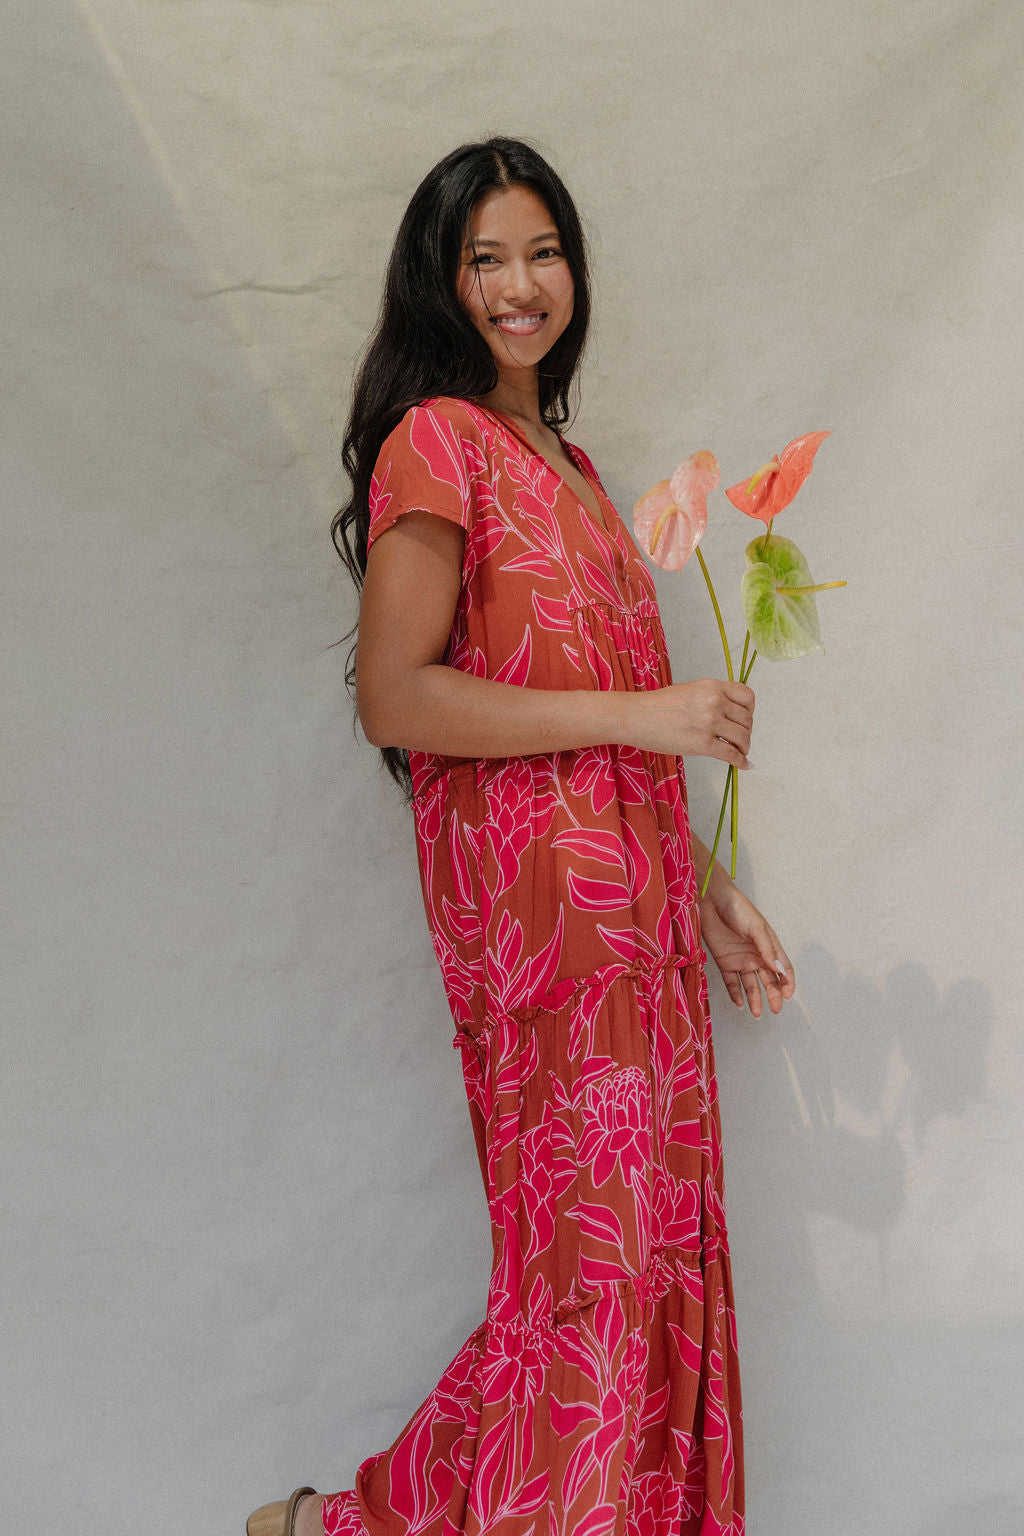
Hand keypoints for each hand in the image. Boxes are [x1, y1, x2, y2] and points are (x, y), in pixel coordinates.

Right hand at [628, 679, 754, 767]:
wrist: (636, 717)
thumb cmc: (657, 706)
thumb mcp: (689, 691)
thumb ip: (711, 698)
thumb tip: (728, 713)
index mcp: (712, 686)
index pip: (747, 696)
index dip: (750, 710)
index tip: (744, 719)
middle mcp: (714, 702)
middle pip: (747, 719)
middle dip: (746, 732)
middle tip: (739, 740)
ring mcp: (709, 722)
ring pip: (742, 737)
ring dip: (744, 747)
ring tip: (739, 752)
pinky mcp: (703, 744)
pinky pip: (731, 754)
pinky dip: (740, 762)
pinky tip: (742, 765)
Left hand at [697, 863, 794, 1016]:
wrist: (711, 900)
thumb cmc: (738, 909)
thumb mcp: (756, 928)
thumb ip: (767, 949)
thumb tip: (779, 970)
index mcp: (769, 946)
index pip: (783, 968)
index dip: (788, 982)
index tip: (789, 995)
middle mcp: (757, 955)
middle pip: (769, 980)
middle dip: (774, 996)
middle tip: (776, 1009)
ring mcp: (740, 959)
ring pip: (750, 985)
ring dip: (755, 999)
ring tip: (756, 1013)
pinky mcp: (724, 962)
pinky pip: (731, 982)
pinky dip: (735, 994)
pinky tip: (740, 1003)